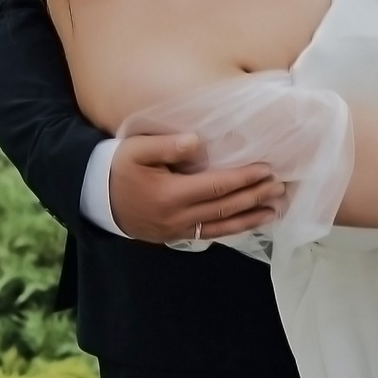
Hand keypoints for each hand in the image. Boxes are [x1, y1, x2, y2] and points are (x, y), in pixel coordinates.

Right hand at [108, 134, 282, 245]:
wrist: (98, 199)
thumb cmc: (118, 169)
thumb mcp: (135, 150)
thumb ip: (166, 144)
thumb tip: (196, 142)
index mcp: (170, 194)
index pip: (216, 187)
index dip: (243, 179)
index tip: (265, 170)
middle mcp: (177, 217)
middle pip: (225, 208)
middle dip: (255, 197)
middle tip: (280, 186)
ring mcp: (178, 230)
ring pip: (222, 227)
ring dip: (250, 218)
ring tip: (275, 209)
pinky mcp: (176, 236)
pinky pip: (210, 234)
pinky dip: (233, 229)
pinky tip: (249, 222)